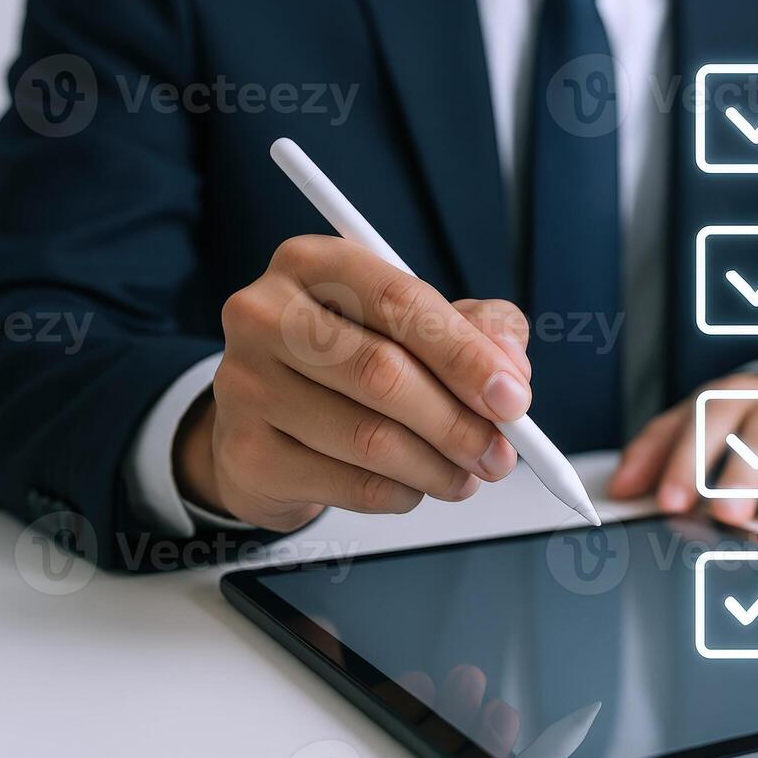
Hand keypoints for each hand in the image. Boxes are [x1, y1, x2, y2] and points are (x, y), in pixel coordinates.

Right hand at [174, 235, 533, 531]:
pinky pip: (348, 485)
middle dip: (459, 423)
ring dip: (436, 468)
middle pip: (381, 373)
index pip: (400, 301)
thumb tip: (509, 371)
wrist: (269, 421)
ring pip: (367, 438)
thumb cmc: (355, 357)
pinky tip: (413, 486)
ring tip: (465, 476)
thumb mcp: (422, 325)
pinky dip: (400, 493)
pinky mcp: (246, 453)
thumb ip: (480, 330)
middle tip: (501, 454)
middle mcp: (265, 314)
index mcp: (314, 263)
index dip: (465, 355)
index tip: (513, 399)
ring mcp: (245, 384)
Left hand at [607, 373, 757, 521]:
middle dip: (741, 476)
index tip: (670, 501)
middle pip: (757, 435)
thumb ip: (654, 453)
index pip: (705, 423)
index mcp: (728, 395)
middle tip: (725, 513)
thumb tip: (619, 488)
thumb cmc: (737, 419)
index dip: (685, 463)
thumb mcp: (691, 424)